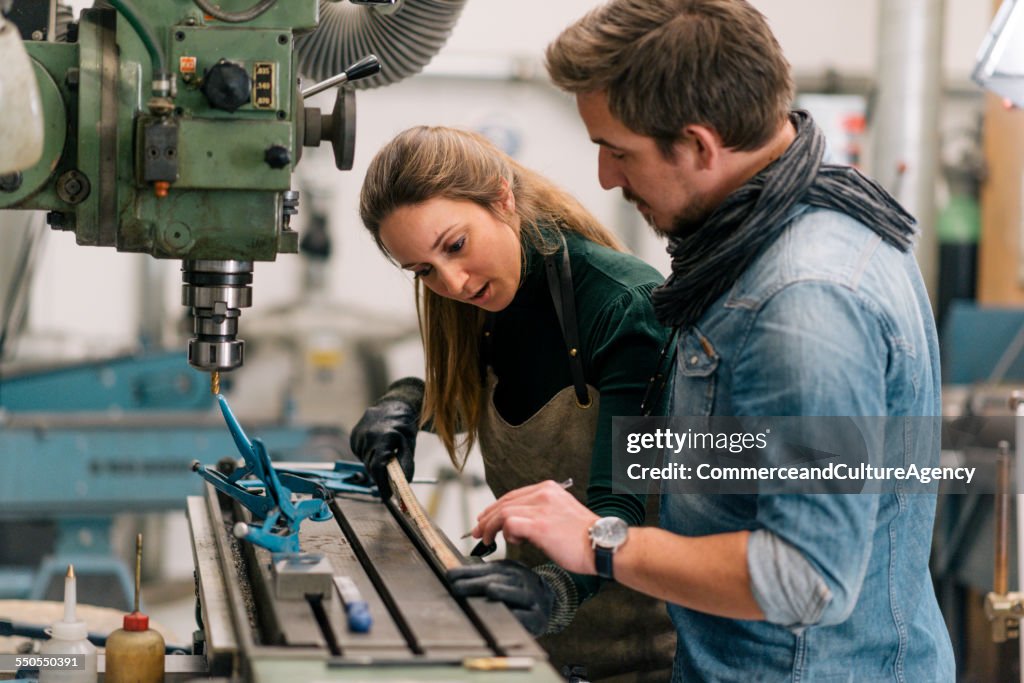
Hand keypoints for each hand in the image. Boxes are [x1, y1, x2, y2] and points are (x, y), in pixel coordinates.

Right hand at [349, 377, 423, 499]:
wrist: (393, 406)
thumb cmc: (404, 427)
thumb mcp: (409, 444)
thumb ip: (406, 464)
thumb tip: (404, 484)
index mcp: (385, 437)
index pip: (379, 467)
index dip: (382, 484)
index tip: (387, 496)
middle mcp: (369, 435)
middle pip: (371, 466)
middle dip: (380, 476)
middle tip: (390, 479)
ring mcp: (359, 434)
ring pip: (365, 461)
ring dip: (374, 463)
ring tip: (385, 452)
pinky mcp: (354, 435)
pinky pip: (360, 453)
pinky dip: (368, 455)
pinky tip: (376, 446)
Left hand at [448, 560, 553, 635]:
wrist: (547, 600)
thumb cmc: (517, 590)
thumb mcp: (501, 577)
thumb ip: (481, 576)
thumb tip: (452, 575)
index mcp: (509, 569)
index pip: (486, 569)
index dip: (468, 572)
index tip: (450, 576)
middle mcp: (521, 580)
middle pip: (498, 580)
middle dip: (477, 583)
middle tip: (457, 587)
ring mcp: (531, 597)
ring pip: (517, 593)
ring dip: (503, 592)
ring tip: (490, 590)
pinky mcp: (538, 616)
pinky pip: (529, 615)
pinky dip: (520, 615)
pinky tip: (510, 615)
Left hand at [470, 480, 598, 574]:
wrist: (604, 545)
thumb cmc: (586, 537)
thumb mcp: (561, 515)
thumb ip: (541, 514)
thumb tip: (519, 527)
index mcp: (550, 489)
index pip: (514, 495)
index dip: (496, 508)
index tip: (486, 518)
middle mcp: (544, 494)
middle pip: (505, 502)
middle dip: (487, 517)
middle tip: (478, 530)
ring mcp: (541, 508)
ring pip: (503, 512)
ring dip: (489, 526)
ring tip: (485, 539)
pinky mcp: (539, 525)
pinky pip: (508, 524)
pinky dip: (501, 532)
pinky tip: (506, 541)